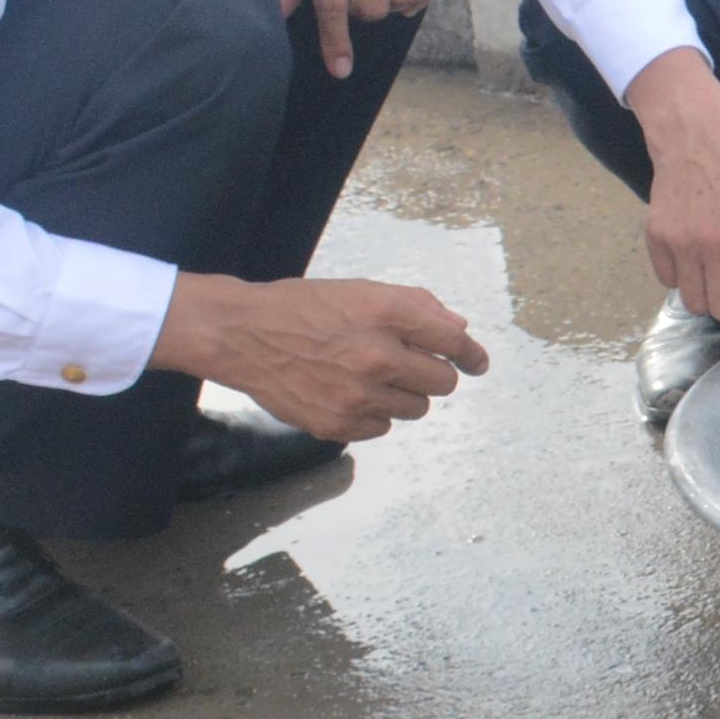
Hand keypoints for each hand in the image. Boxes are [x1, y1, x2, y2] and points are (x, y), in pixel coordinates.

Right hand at [158, 272, 490, 440]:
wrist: (242, 335)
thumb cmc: (304, 307)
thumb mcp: (362, 290)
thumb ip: (417, 306)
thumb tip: (460, 327)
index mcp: (386, 314)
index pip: (452, 340)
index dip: (471, 353)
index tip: (477, 362)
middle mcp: (376, 356)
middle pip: (443, 382)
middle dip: (434, 373)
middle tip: (411, 366)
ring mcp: (356, 395)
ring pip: (417, 409)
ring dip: (405, 395)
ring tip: (372, 377)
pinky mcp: (337, 424)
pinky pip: (382, 427)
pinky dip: (375, 414)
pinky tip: (349, 393)